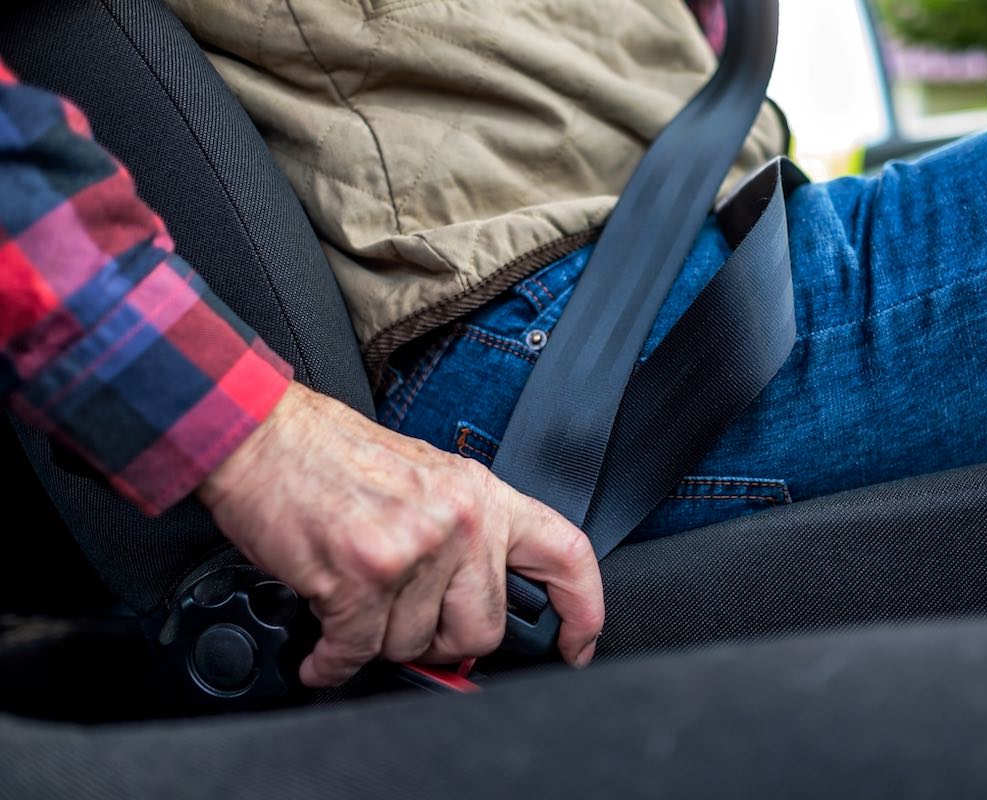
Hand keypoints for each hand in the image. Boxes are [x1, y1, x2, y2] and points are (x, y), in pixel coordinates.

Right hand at [196, 382, 603, 686]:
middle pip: (482, 629)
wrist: (262, 435)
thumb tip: (475, 607)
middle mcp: (459, 519)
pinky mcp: (361, 575)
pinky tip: (324, 647)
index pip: (565, 553)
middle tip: (406, 623)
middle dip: (441, 641)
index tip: (576, 644)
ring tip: (355, 604)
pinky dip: (333, 660)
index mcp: (482, 494)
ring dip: (378, 640)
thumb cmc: (335, 457)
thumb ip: (462, 538)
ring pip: (414, 644)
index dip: (582, 608)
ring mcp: (413, 547)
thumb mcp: (426, 479)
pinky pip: (358, 651)